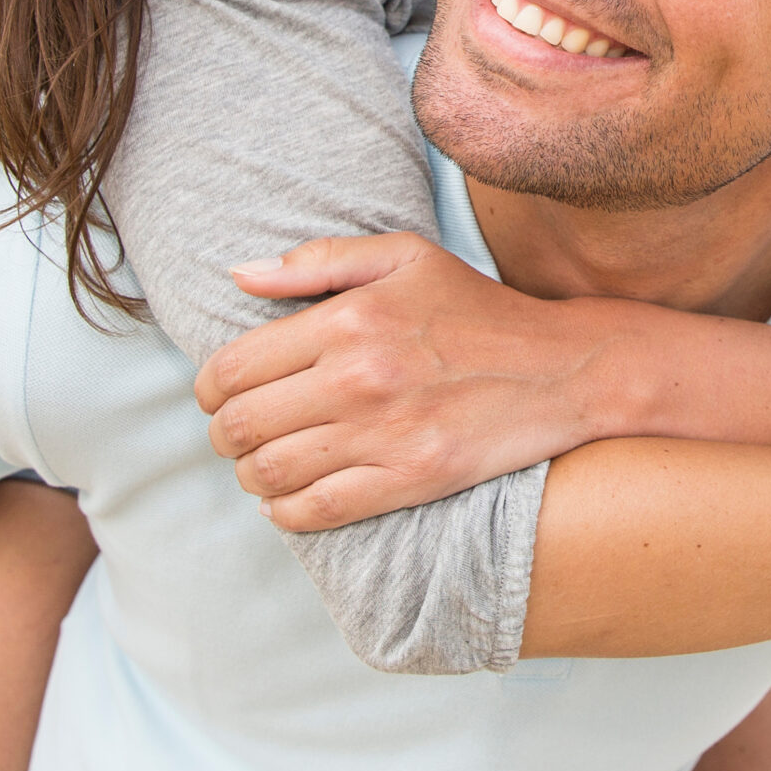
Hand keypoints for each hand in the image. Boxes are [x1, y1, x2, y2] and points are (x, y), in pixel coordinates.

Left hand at [195, 234, 625, 529]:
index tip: (219, 395)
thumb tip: (239, 276)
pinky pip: (316, 510)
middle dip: (224, 435)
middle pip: (240, 425)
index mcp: (348, 318)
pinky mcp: (409, 479)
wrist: (561, 367)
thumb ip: (320, 260)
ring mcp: (383, 433)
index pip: (232, 368)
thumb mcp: (405, 257)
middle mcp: (358, 377)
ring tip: (262, 465)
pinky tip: (288, 501)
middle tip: (237, 433)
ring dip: (251, 475)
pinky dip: (286, 513)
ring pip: (270, 473)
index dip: (209, 389)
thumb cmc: (477, 308)